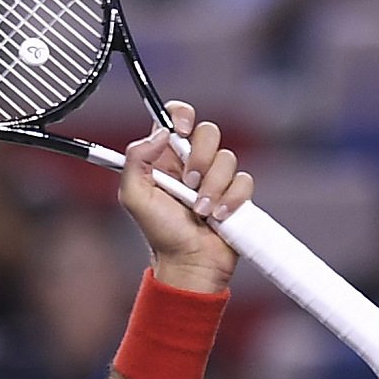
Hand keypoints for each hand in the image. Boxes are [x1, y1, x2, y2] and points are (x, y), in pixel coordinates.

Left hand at [118, 100, 250, 294]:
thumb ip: (136, 160)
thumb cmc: (160, 233)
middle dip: (200, 158)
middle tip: (189, 183)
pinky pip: (244, 181)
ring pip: (228, 158)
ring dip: (213, 187)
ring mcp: (216, 177)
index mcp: (165, 157)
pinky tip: (218, 217)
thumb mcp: (134, 197)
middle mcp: (191, 162)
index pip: (175, 117)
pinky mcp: (236, 193)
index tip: (182, 132)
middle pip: (208, 131)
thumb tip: (160, 133)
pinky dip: (232, 200)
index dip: (181, 116)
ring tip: (201, 210)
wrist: (189, 262)